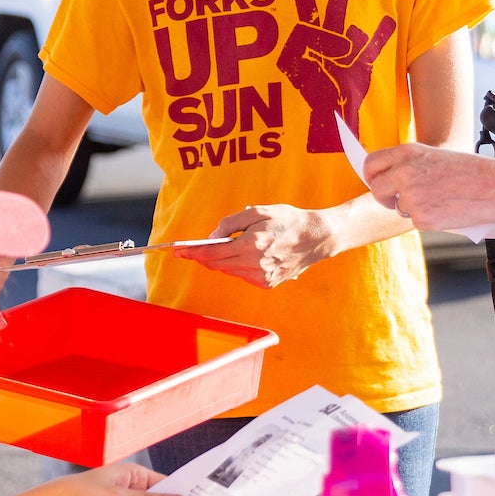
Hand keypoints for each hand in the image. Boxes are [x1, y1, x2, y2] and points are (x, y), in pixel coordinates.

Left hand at [191, 205, 329, 287]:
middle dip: (201, 258)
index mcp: (251, 245)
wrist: (316, 238)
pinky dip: (236, 266)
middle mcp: (255, 265)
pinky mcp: (267, 284)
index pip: (213, 254)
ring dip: (219, 261)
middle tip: (187, 250)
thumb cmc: (287, 221)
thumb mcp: (257, 212)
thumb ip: (231, 223)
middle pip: (217, 265)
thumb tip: (212, 237)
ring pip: (229, 271)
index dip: (193, 252)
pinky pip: (242, 275)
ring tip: (215, 250)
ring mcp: (261, 278)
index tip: (178, 250)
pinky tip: (239, 255)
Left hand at [362, 142, 494, 232]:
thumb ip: (410, 164)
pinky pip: (415, 221)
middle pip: (376, 188)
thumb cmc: (470, 172)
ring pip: (397, 207)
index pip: (372, 163)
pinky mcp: (421, 217)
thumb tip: (390, 176)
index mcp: (408, 153)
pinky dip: (428, 219)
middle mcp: (405, 172)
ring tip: (438, 201)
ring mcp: (411, 196)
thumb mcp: (434, 156)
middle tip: (393, 201)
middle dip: (383, 197)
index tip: (376, 182)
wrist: (493, 188)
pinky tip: (445, 210)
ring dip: (411, 208)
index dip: (371, 175)